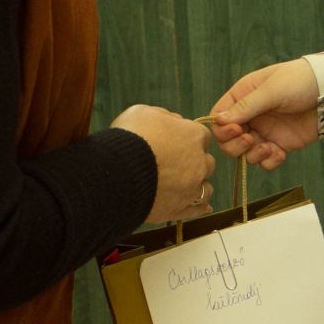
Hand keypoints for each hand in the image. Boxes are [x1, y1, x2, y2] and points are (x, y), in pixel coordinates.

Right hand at [112, 104, 214, 222]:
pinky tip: (204, 207)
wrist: (116, 172)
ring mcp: (190, 189)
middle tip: (176, 163)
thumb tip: (173, 120)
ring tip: (185, 185)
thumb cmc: (129, 138)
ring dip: (198, 185)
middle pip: (207, 163)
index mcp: (193, 137)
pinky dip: (200, 208)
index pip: (202, 136)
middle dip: (195, 162)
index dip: (189, 138)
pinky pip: (196, 211)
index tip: (177, 141)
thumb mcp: (143, 112)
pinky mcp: (178, 209)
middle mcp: (199, 164)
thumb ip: (164, 116)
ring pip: (206, 188)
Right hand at [209, 59, 319, 168]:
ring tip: (268, 147)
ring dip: (253, 155)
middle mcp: (250, 116)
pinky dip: (269, 161)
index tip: (236, 129)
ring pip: (245, 154)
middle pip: (227, 140)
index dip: (222, 128)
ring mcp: (264, 131)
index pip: (219, 117)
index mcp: (243, 96)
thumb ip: (246, 106)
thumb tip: (219, 121)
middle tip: (250, 139)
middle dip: (235, 145)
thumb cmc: (300, 81)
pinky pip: (265, 161)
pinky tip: (280, 153)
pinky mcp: (280, 144)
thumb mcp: (272, 90)